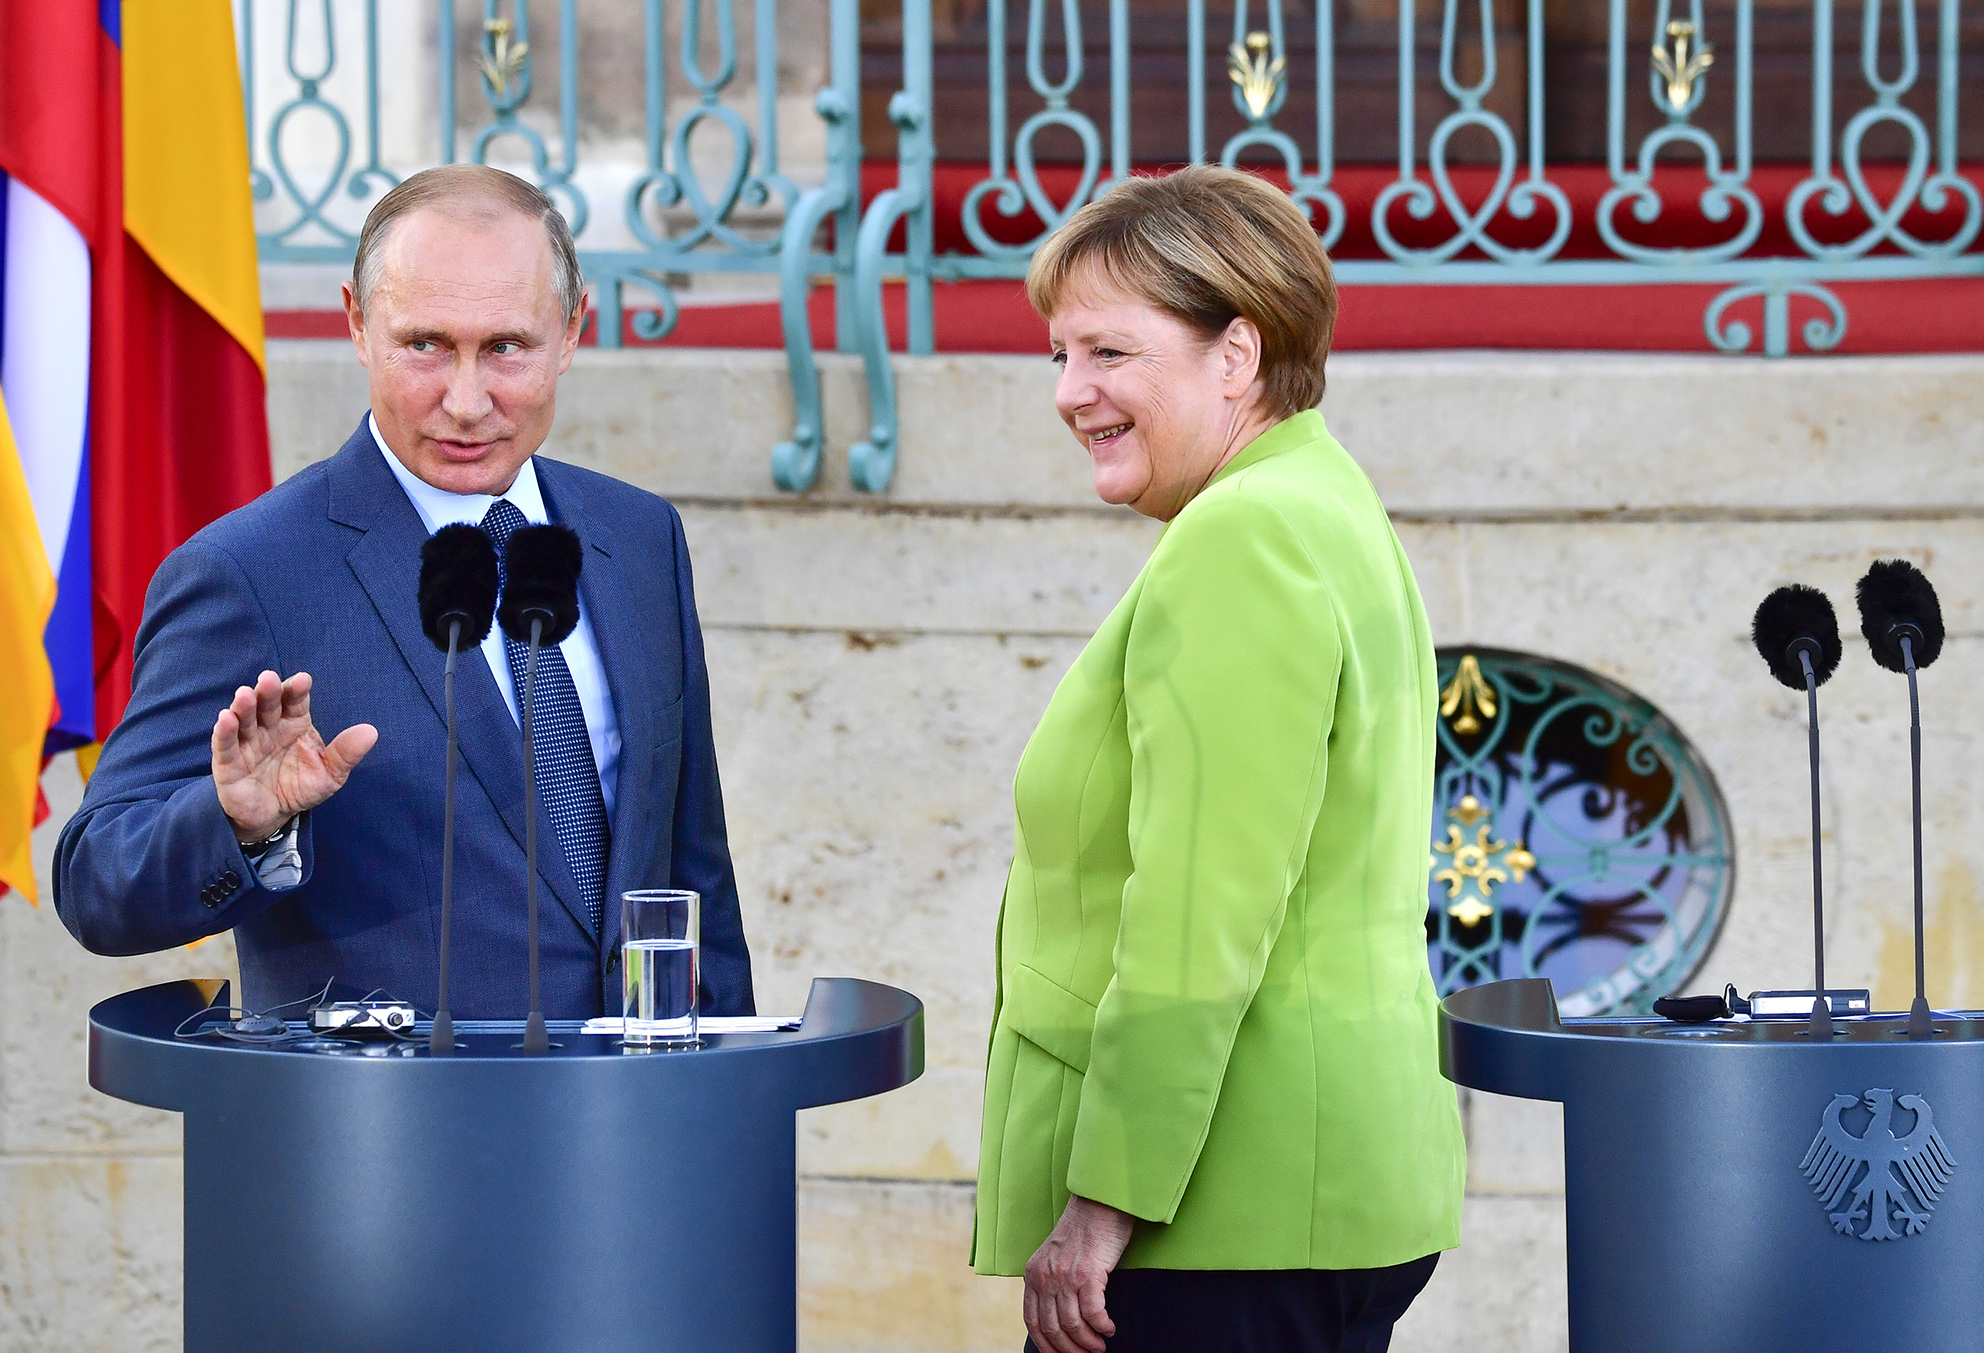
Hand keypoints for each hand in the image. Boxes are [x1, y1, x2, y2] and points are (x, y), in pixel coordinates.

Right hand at [211, 670, 376, 841]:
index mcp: (295, 724)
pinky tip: (226, 718)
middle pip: (269, 705)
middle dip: (269, 691)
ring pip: (245, 719)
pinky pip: (225, 744)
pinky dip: (224, 731)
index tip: (303, 680)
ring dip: (244, 706)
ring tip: (246, 694)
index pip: (296, 702)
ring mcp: (247, 743)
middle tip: (269, 679)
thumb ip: (346, 753)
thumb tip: (371, 732)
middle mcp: (270, 727)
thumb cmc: (300, 787)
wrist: (273, 815)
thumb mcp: (330, 774)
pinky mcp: (228, 762)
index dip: (297, 690)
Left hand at [1024, 1194, 1134, 1352]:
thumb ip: (1051, 1281)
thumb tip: (1060, 1317)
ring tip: (1099, 1345)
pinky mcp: (1088, 1274)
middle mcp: (1045, 1276)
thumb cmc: (1084, 1229)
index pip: (1032, 1321)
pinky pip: (1094, 1313)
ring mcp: (1065, 1276)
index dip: (1046, 1345)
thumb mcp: (1055, 1256)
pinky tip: (1108, 1328)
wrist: (1099, 1202)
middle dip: (1070, 1349)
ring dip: (1088, 1342)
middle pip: (1052, 1328)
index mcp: (1033, 1274)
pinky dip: (1102, 1326)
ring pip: (1073, 1325)